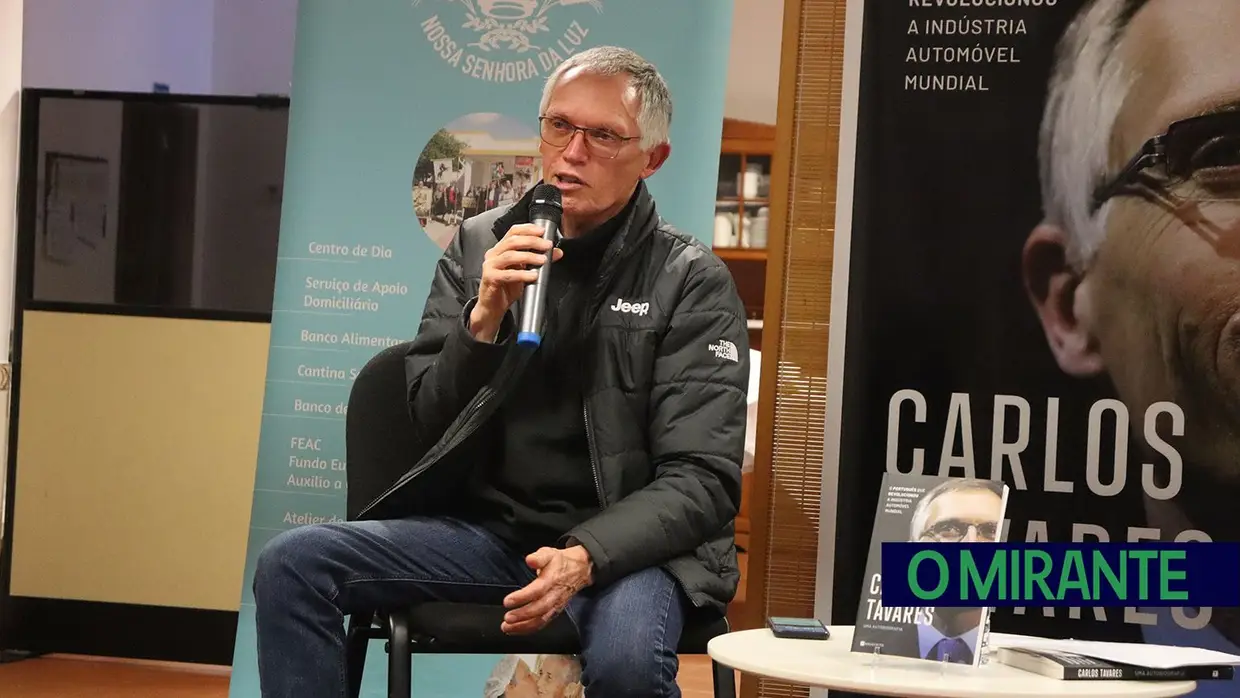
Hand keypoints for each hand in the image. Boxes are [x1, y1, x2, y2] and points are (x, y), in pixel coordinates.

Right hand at [469, 223, 562, 340]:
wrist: (493, 306)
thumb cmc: (506, 287)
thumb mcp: (525, 271)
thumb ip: (539, 260)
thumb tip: (556, 252)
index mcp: (501, 249)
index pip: (513, 232)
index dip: (528, 229)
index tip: (543, 232)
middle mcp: (494, 254)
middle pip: (513, 241)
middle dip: (532, 242)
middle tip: (547, 246)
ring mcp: (490, 265)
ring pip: (510, 256)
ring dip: (529, 257)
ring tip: (543, 260)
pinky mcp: (490, 278)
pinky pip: (507, 274)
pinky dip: (522, 274)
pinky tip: (533, 276)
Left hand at [501, 545, 592, 634]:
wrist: (579, 570)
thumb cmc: (559, 562)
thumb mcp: (549, 553)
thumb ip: (538, 557)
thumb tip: (530, 560)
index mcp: (552, 579)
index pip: (537, 590)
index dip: (522, 597)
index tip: (507, 601)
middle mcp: (554, 595)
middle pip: (539, 608)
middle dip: (522, 615)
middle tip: (507, 618)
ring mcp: (555, 605)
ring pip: (541, 619)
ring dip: (523, 626)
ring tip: (507, 627)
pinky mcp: (554, 611)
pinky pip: (542, 623)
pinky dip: (528, 629)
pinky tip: (515, 630)